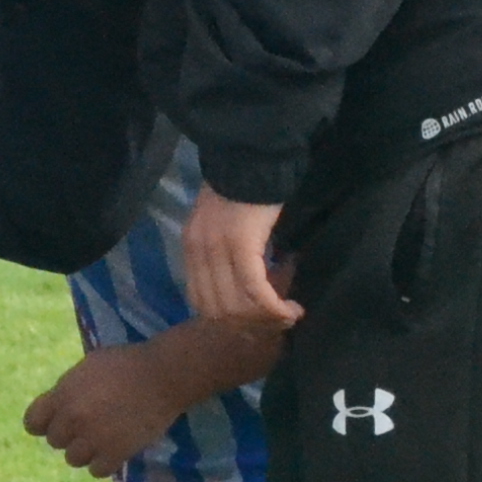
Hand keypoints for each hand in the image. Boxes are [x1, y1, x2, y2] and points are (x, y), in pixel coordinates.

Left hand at [24, 341, 201, 481]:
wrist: (163, 376)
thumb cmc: (126, 363)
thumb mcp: (88, 367)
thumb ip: (68, 389)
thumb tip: (58, 404)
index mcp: (63, 394)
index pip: (32, 422)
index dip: (43, 423)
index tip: (56, 421)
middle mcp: (72, 419)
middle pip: (55, 441)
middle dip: (69, 434)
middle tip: (90, 425)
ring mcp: (93, 438)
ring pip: (73, 459)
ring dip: (86, 451)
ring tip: (103, 438)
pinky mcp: (115, 454)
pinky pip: (96, 470)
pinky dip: (104, 462)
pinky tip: (115, 449)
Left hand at [178, 185, 299, 329]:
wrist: (250, 157)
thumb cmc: (243, 186)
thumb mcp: (222, 223)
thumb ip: (223, 252)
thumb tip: (244, 284)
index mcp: (191, 249)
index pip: (201, 302)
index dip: (229, 320)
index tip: (255, 322)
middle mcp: (198, 254)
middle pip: (218, 312)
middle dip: (249, 325)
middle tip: (276, 323)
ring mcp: (217, 252)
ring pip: (237, 307)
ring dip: (265, 320)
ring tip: (288, 316)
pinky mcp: (241, 248)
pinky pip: (255, 292)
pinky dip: (273, 308)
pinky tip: (291, 310)